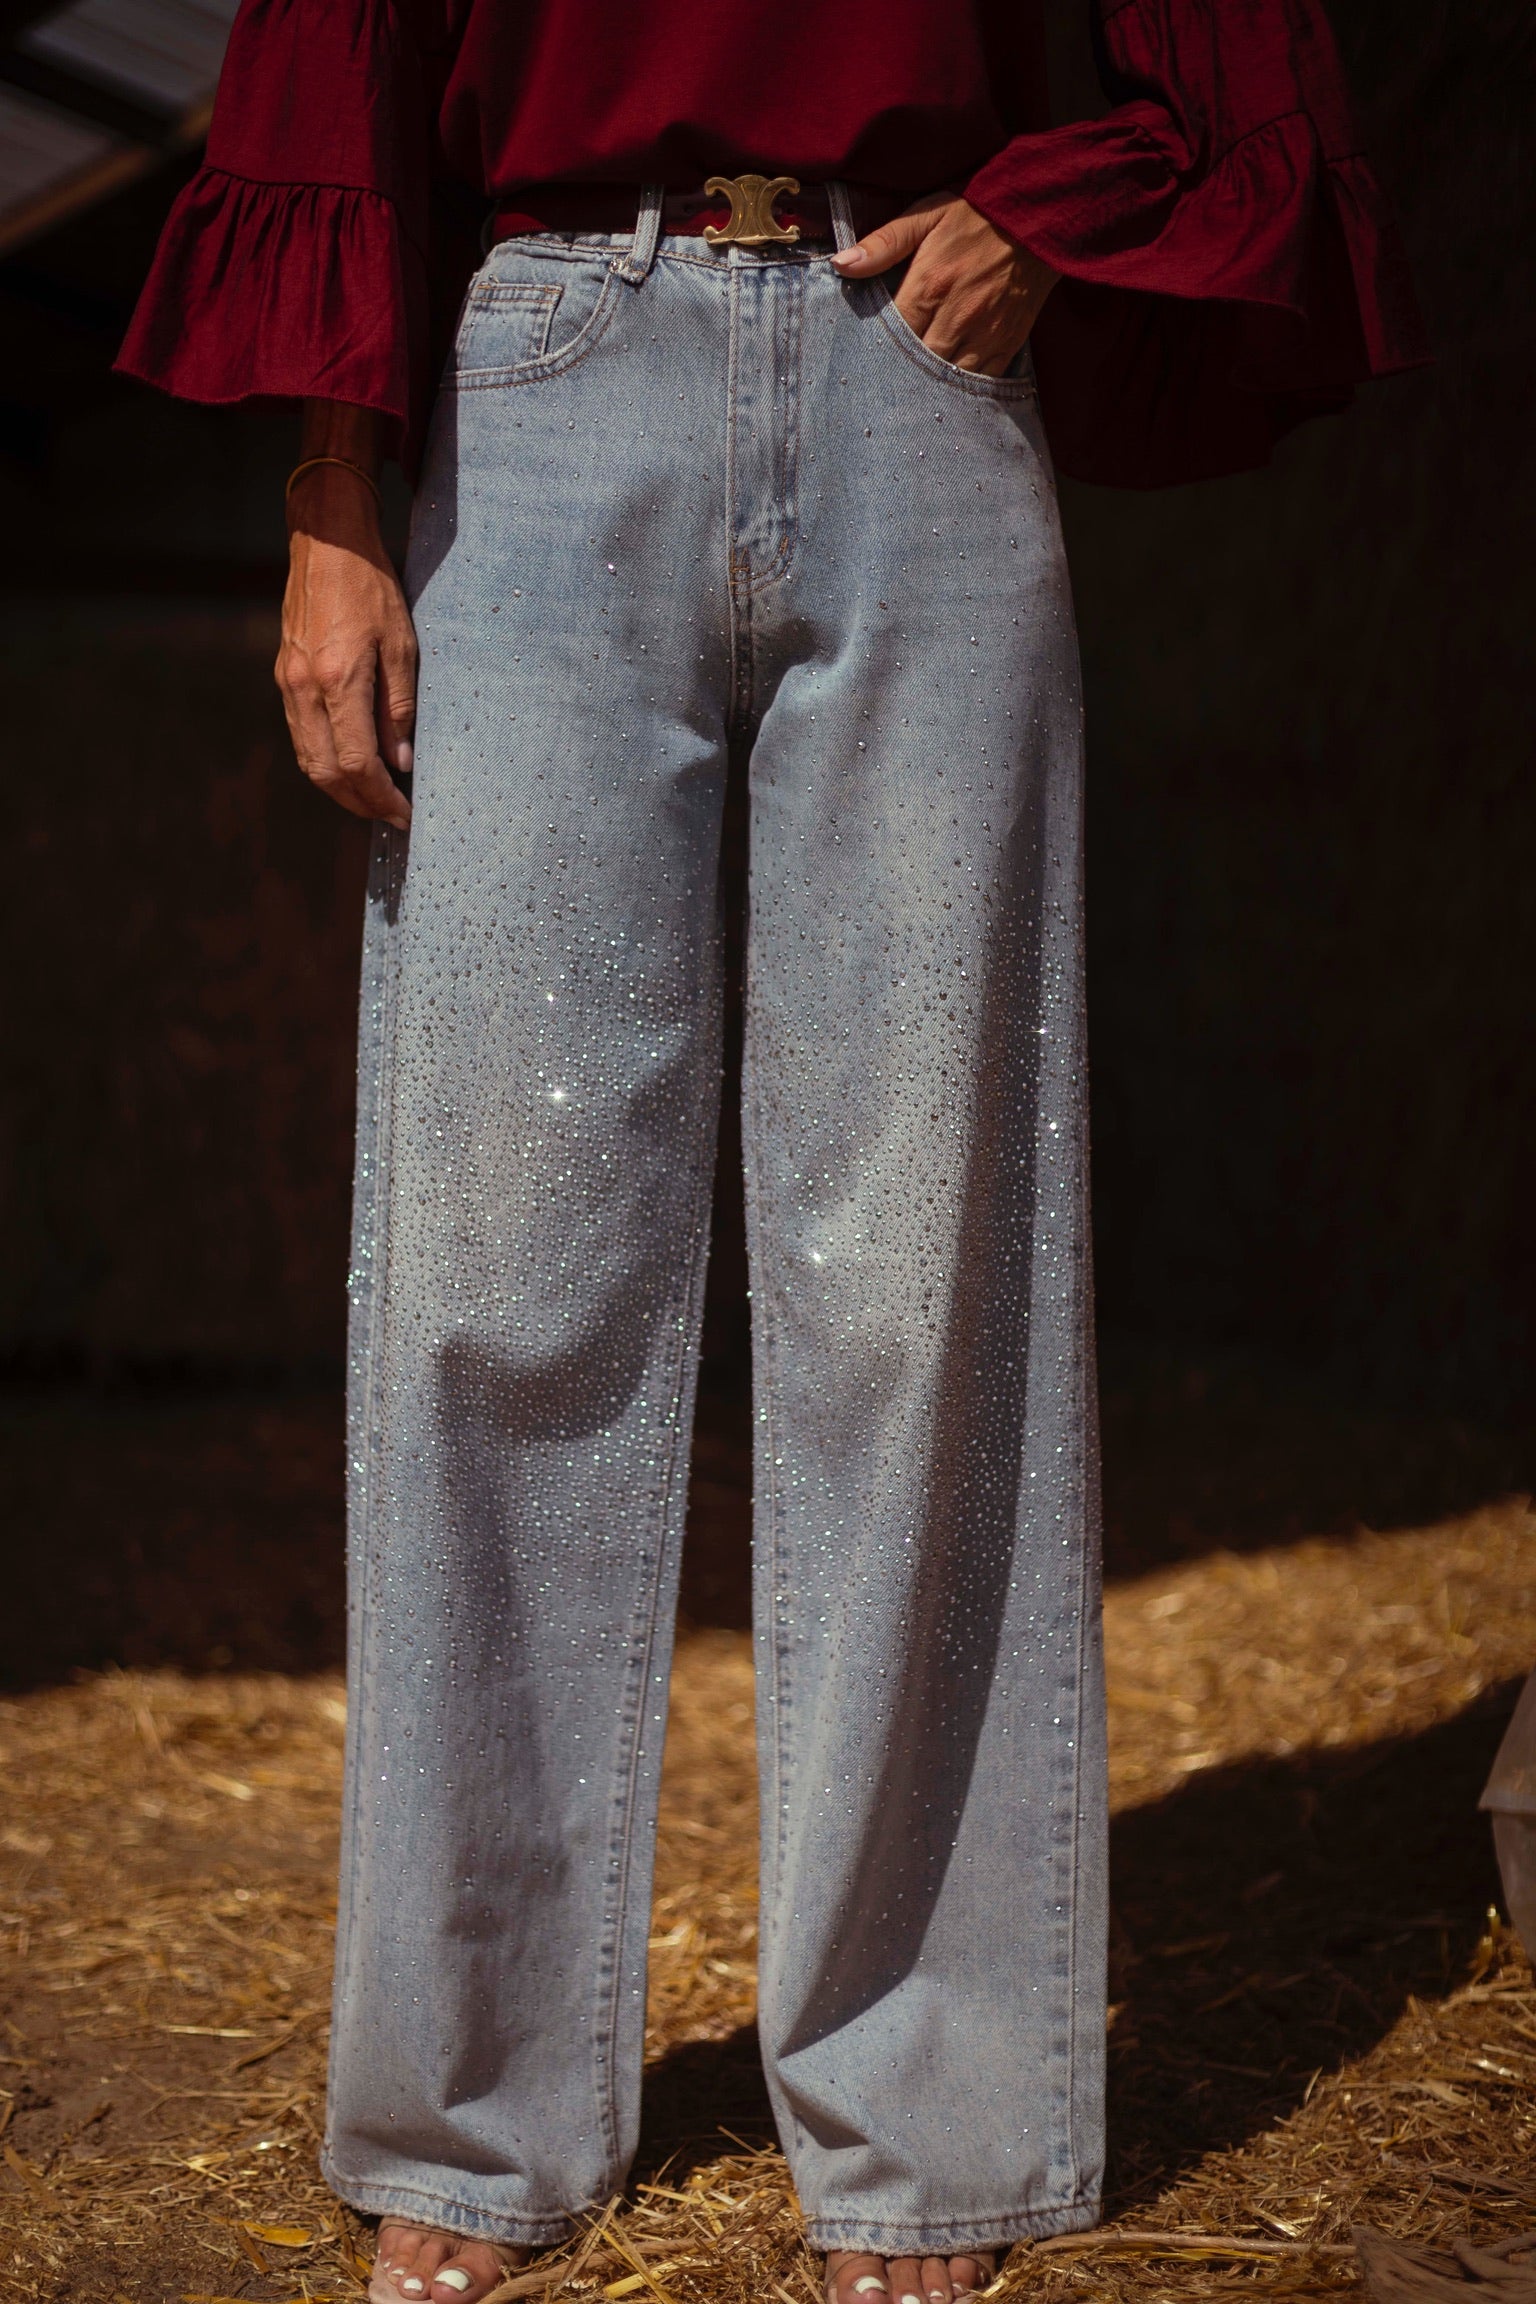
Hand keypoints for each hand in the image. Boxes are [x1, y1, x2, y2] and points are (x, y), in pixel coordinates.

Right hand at [276, 405, 415, 830]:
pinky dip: (324, 759)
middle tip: (390, 815)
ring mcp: (289, 683)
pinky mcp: (284, 675)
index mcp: (338, 682)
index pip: (358, 764)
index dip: (381, 798)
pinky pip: (300, 734)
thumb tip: (400, 761)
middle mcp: (305, 688)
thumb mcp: (402, 645)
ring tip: (372, 797)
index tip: (404, 814)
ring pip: (308, 758)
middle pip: (326, 773)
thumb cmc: (372, 586)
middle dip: (359, 803)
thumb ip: (399, 708)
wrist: (326, 541)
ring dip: (339, 787)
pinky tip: (348, 762)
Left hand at [831, 194, 1058, 376]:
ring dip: (929, 387)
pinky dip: (961, 388)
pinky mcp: (1008, 343)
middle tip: (882, 383)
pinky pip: (980, 381)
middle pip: (916, 366)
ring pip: (947, 381)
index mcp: (930, 285)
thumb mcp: (926, 215)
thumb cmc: (976, 213)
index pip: (890, 335)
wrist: (1040, 215)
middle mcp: (956, 317)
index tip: (863, 356)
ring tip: (911, 391)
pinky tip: (946, 389)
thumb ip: (883, 243)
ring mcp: (985, 334)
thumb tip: (841, 265)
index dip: (874, 349)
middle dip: (898, 375)